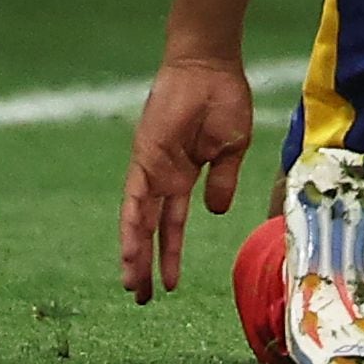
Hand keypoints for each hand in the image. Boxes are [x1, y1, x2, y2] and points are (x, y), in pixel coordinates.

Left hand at [116, 55, 257, 302]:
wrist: (209, 65)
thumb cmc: (224, 98)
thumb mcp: (232, 148)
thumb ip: (223, 181)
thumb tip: (216, 213)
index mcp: (183, 176)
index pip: (170, 224)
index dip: (168, 254)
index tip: (168, 285)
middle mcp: (162, 176)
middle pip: (149, 229)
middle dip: (144, 264)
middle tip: (139, 298)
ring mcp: (151, 168)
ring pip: (138, 221)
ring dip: (134, 254)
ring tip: (133, 287)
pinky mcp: (145, 157)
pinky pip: (135, 198)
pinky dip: (132, 226)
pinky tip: (131, 251)